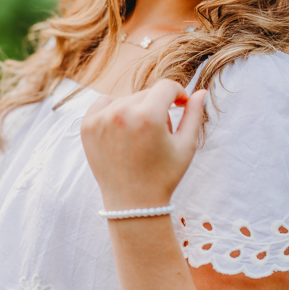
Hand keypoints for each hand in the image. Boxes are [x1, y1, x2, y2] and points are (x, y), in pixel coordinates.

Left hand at [81, 80, 206, 210]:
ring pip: (127, 99)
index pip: (167, 87)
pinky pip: (105, 103)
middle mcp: (122, 113)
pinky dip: (114, 110)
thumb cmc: (164, 176)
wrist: (132, 203)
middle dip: (158, 107)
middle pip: (147, 93)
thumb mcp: (186, 146)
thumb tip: (200, 92)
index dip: (178, 93)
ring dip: (137, 109)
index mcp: (149, 117)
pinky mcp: (88, 126)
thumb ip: (194, 115)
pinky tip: (123, 129)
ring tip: (141, 137)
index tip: (181, 104)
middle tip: (160, 133)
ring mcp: (102, 119)